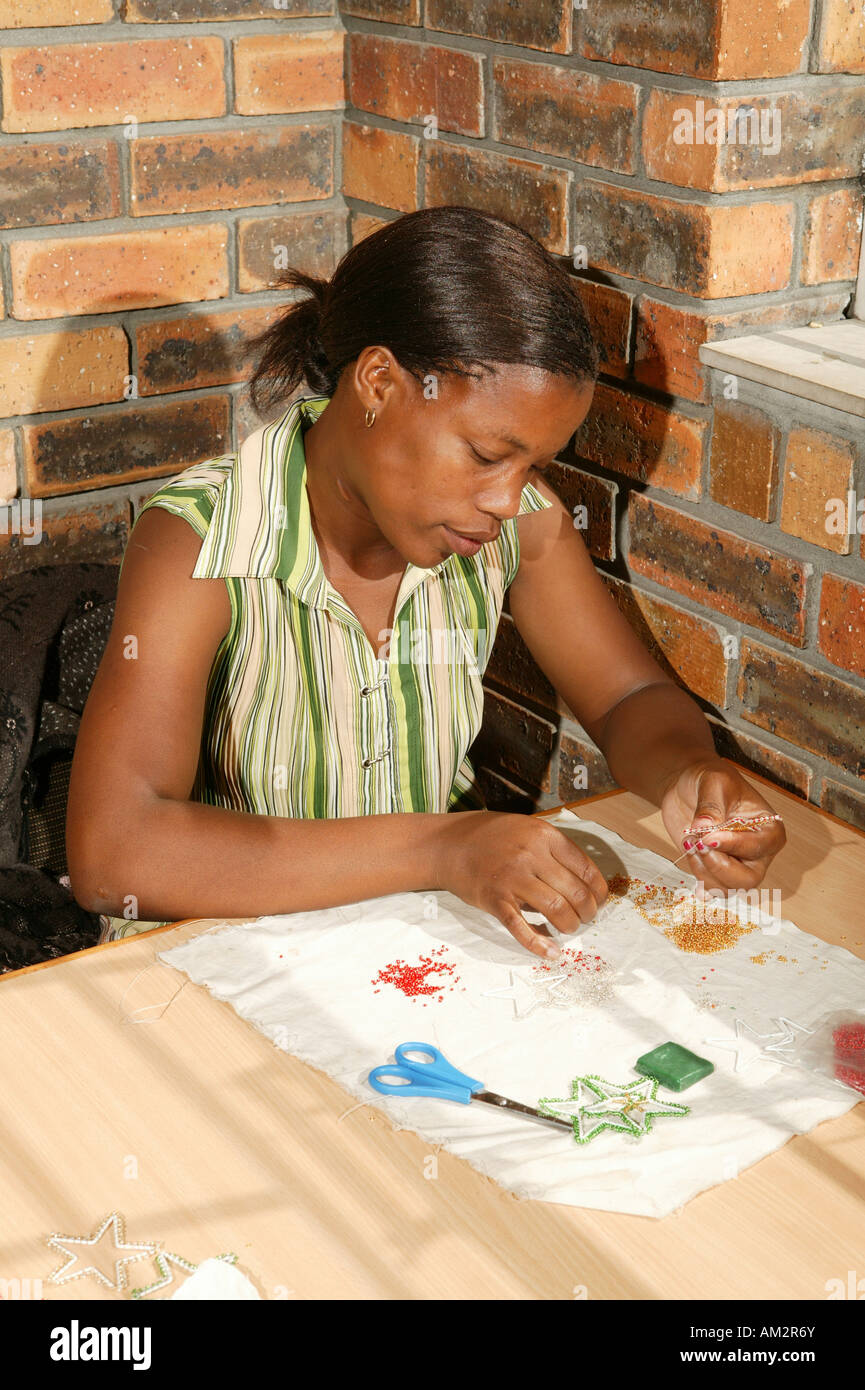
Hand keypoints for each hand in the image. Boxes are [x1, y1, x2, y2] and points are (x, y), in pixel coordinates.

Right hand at [436, 810, 608, 959]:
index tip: (600, 901)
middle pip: (575, 892)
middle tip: (586, 919)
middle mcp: (531, 855)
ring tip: (568, 929)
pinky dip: (539, 944)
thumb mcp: (527, 830)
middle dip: (587, 912)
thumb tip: (583, 883)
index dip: (599, 891)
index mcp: (544, 836)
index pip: (585, 869)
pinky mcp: (495, 899)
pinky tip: (551, 953)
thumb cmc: (490, 837)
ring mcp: (512, 878)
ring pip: (557, 910)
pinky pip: (522, 927)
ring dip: (570, 925)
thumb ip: (552, 850)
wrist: (447, 844)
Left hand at [660, 756, 785, 890]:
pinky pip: (711, 890)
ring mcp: (738, 865)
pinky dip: (698, 880)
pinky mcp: (717, 871)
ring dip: (702, 869)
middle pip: (748, 879)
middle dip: (718, 865)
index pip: (760, 847)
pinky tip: (691, 859)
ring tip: (689, 840)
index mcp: (769, 828)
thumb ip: (710, 805)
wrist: (688, 788)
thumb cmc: (710, 779)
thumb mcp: (713, 781)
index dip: (734, 846)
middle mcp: (758, 853)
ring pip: (727, 888)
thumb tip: (705, 827)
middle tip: (697, 842)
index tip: (708, 837)